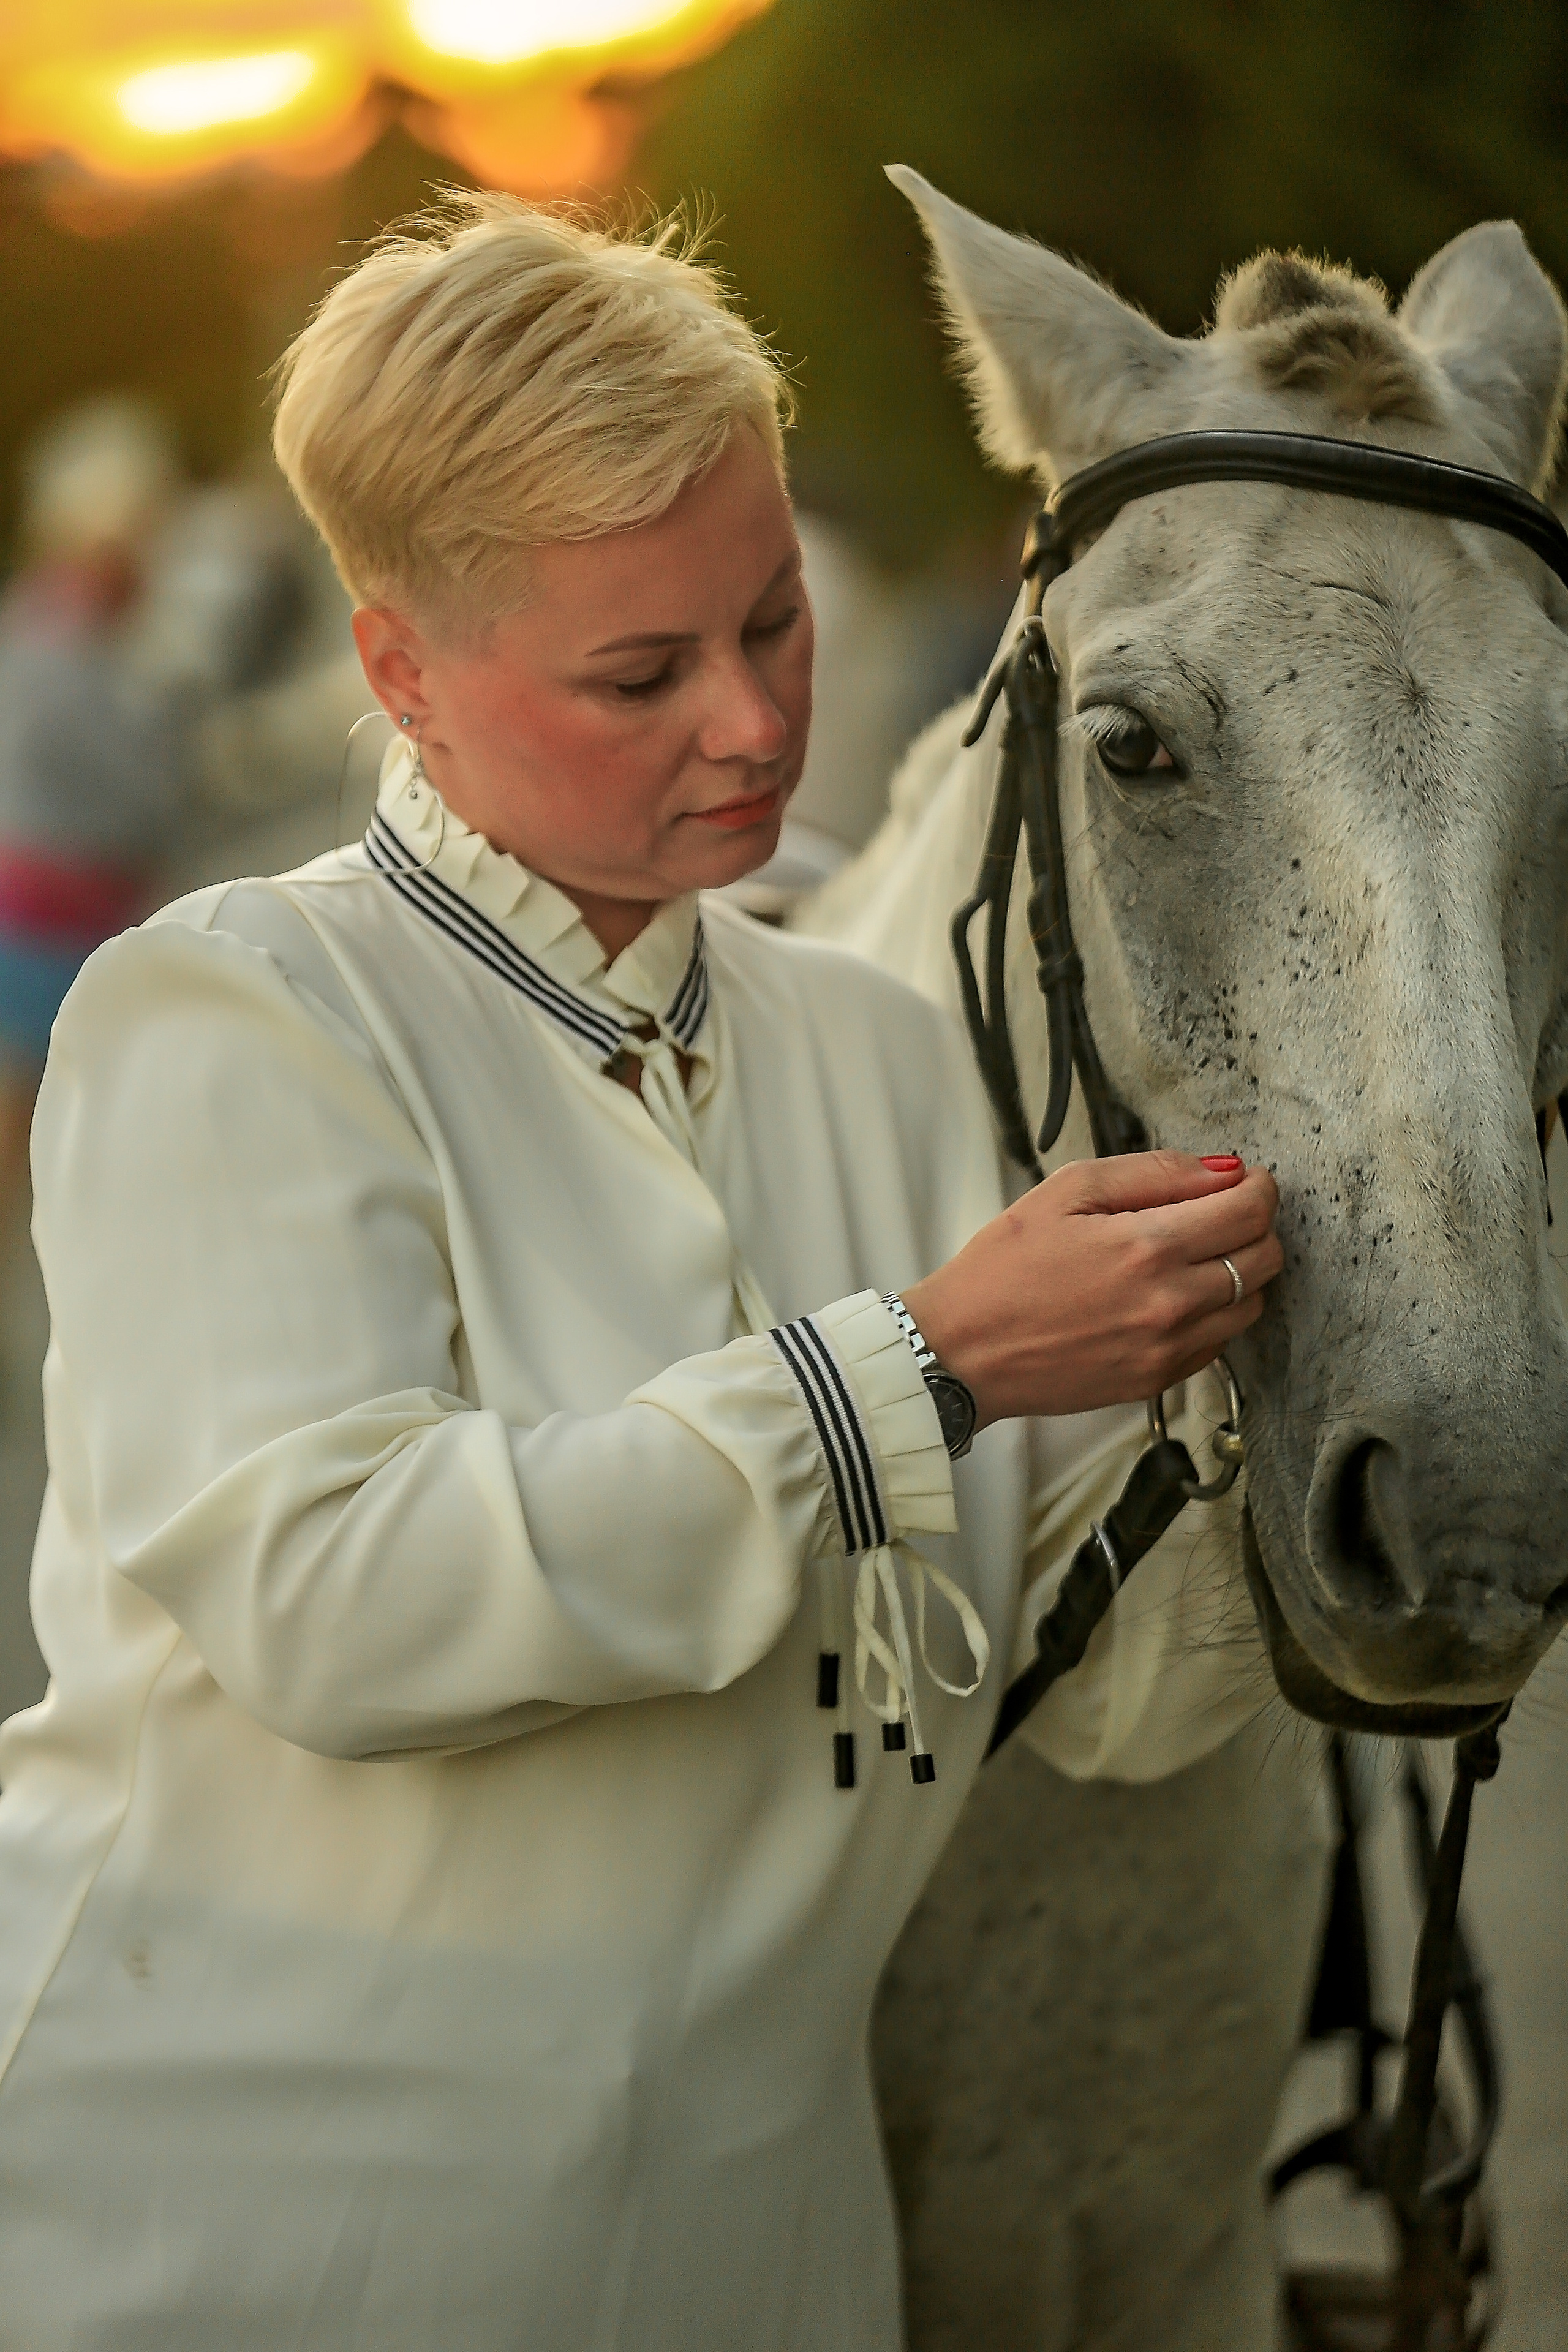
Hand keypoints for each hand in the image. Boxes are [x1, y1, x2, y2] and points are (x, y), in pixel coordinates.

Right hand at [902, 1152, 1281, 1427]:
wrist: (963, 1352)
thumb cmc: (1002, 1269)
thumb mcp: (1065, 1191)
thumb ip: (1150, 1172)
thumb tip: (1221, 1170)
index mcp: (1147, 1247)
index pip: (1250, 1210)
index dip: (1258, 1186)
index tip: (1245, 1179)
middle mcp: (1171, 1302)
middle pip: (1265, 1258)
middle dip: (1255, 1226)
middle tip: (1221, 1214)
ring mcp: (1168, 1349)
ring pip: (1253, 1305)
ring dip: (1240, 1273)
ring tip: (1197, 1256)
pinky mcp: (1158, 1381)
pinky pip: (1220, 1343)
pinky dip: (1214, 1315)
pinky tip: (1174, 1297)